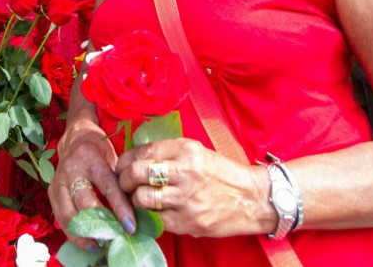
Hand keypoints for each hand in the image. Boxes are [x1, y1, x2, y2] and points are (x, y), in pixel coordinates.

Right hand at [49, 125, 136, 251]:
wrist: (74, 138)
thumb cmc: (98, 149)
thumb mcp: (113, 155)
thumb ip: (120, 178)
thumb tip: (136, 206)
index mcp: (92, 159)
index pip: (108, 187)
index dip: (120, 208)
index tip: (131, 226)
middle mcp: (72, 170)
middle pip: (85, 203)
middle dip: (100, 224)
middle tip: (114, 239)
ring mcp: (59, 181)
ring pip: (68, 213)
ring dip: (83, 233)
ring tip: (98, 246)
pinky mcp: (52, 191)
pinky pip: (60, 216)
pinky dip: (72, 231)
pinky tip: (85, 241)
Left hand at [116, 138, 270, 238]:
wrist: (251, 198)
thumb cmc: (221, 174)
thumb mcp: (197, 153)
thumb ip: (168, 154)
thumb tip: (134, 158)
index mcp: (186, 150)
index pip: (143, 151)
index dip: (125, 159)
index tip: (121, 165)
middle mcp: (185, 172)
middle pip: (137, 173)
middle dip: (123, 179)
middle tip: (124, 182)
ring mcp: (186, 199)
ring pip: (142, 198)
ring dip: (134, 199)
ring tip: (139, 197)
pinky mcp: (188, 222)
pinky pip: (156, 219)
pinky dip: (150, 215)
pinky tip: (154, 211)